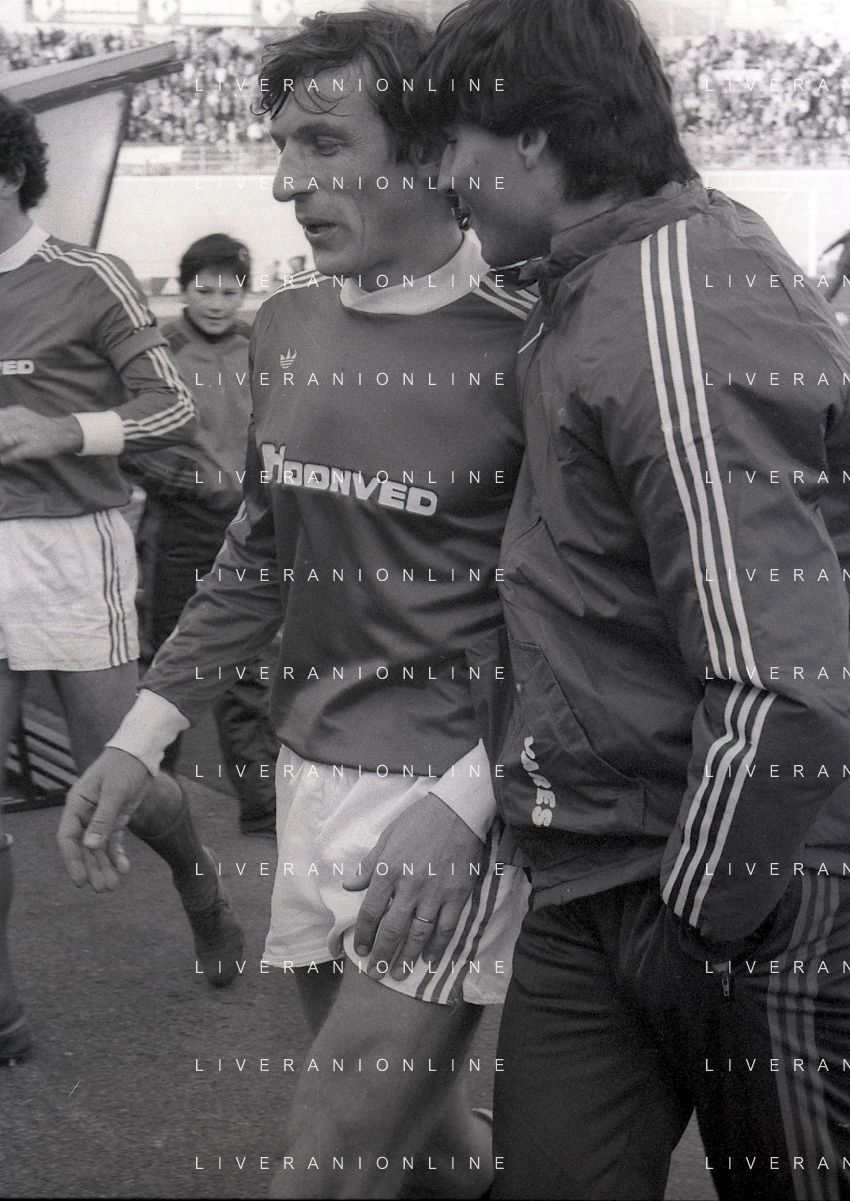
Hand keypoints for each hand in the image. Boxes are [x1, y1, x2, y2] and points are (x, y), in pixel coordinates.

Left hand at [0, 407, 82, 463]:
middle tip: (0, 445)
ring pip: (3, 439)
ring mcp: (27, 434)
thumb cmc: (39, 426)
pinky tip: (3, 460)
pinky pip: (15, 453)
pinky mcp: (32, 446)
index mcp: (16, 413)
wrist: (62, 432)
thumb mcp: (22, 415)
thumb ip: (7, 419)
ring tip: (0, 452)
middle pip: (0, 428)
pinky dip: (7, 458)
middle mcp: (20, 421)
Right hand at [57, 748, 151, 891]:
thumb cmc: (123, 766)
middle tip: (102, 889)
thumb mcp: (114, 791)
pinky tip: (124, 868)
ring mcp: (100, 818)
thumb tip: (90, 846)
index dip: (72, 861)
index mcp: (77, 805)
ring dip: (104, 867)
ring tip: (112, 886)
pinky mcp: (116, 819)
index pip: (68, 838)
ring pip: (98, 849)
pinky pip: (113, 842)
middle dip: (92, 869)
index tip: (80, 881)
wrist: (140, 753)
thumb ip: (103, 818)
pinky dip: (117, 856)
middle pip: (84, 848)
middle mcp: (86, 814)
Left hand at [342, 793, 483, 979]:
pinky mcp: (457, 894)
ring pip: (418, 933)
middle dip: (381, 954)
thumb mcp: (387, 836)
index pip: (370, 911)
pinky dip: (437, 946)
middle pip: (392, 929)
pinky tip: (429, 959)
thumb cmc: (420, 820)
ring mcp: (435, 892)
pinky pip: (446, 927)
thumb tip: (349, 884)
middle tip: (374, 972)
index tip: (360, 950)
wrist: (458, 811)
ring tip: (397, 973)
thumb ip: (369, 864)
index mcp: (388, 870)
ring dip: (406, 956)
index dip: (363, 934)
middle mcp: (409, 885)